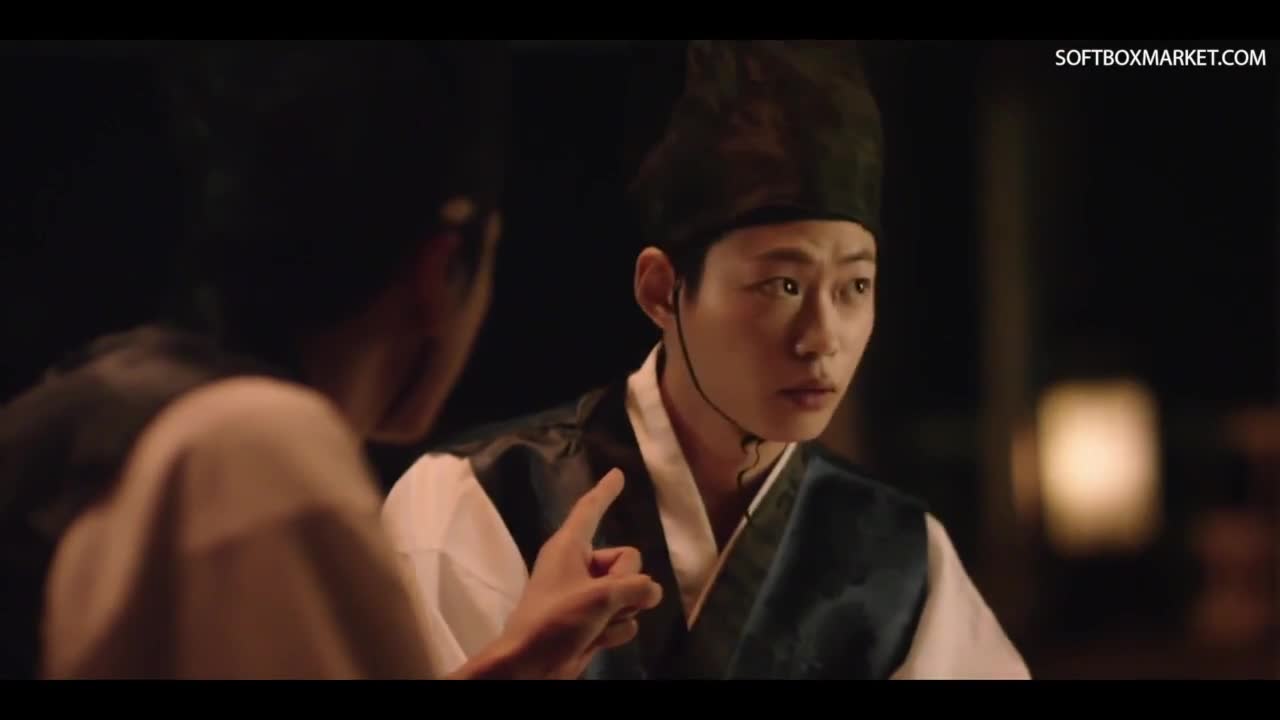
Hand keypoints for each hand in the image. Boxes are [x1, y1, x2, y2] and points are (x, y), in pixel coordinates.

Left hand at [450, 469, 662, 678]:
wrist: (530, 666)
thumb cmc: (555, 620)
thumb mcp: (600, 597)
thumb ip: (636, 587)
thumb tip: (650, 592)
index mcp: (569, 547)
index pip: (591, 510)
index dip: (606, 492)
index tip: (618, 474)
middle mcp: (580, 565)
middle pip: (629, 559)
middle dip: (625, 583)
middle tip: (601, 601)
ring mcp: (588, 595)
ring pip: (631, 592)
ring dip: (620, 612)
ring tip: (593, 624)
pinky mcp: (594, 621)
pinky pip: (625, 618)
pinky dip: (615, 631)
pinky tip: (595, 640)